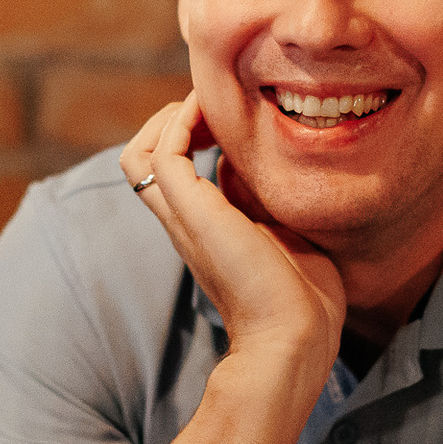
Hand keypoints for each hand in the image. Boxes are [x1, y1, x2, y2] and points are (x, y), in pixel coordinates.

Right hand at [120, 93, 344, 377]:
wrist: (295, 338)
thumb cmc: (305, 301)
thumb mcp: (288, 235)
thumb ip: (270, 202)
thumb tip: (264, 164)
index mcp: (205, 229)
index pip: (171, 174)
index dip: (189, 135)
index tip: (227, 119)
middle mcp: (186, 222)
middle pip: (140, 161)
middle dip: (171, 120)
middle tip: (213, 108)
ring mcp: (185, 217)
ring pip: (137, 153)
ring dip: (169, 118)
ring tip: (206, 105)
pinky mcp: (193, 212)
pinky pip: (162, 153)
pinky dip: (180, 122)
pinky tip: (212, 113)